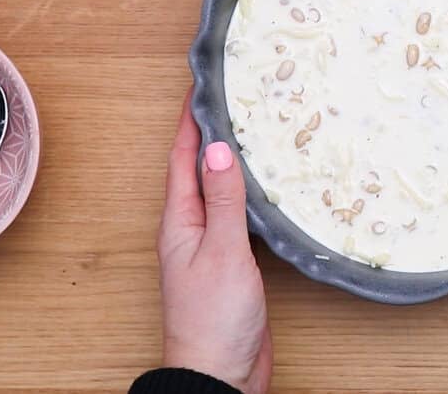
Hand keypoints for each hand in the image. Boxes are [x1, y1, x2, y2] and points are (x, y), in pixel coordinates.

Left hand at [157, 91, 271, 392]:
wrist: (219, 375)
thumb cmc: (212, 320)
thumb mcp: (222, 252)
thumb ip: (223, 201)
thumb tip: (218, 149)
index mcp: (179, 222)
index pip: (181, 158)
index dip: (190, 120)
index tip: (201, 83)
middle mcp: (190, 229)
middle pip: (197, 169)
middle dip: (210, 132)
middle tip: (232, 96)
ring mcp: (211, 247)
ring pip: (219, 190)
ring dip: (230, 160)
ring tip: (252, 128)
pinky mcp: (232, 264)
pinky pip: (238, 215)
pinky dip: (250, 193)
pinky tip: (268, 187)